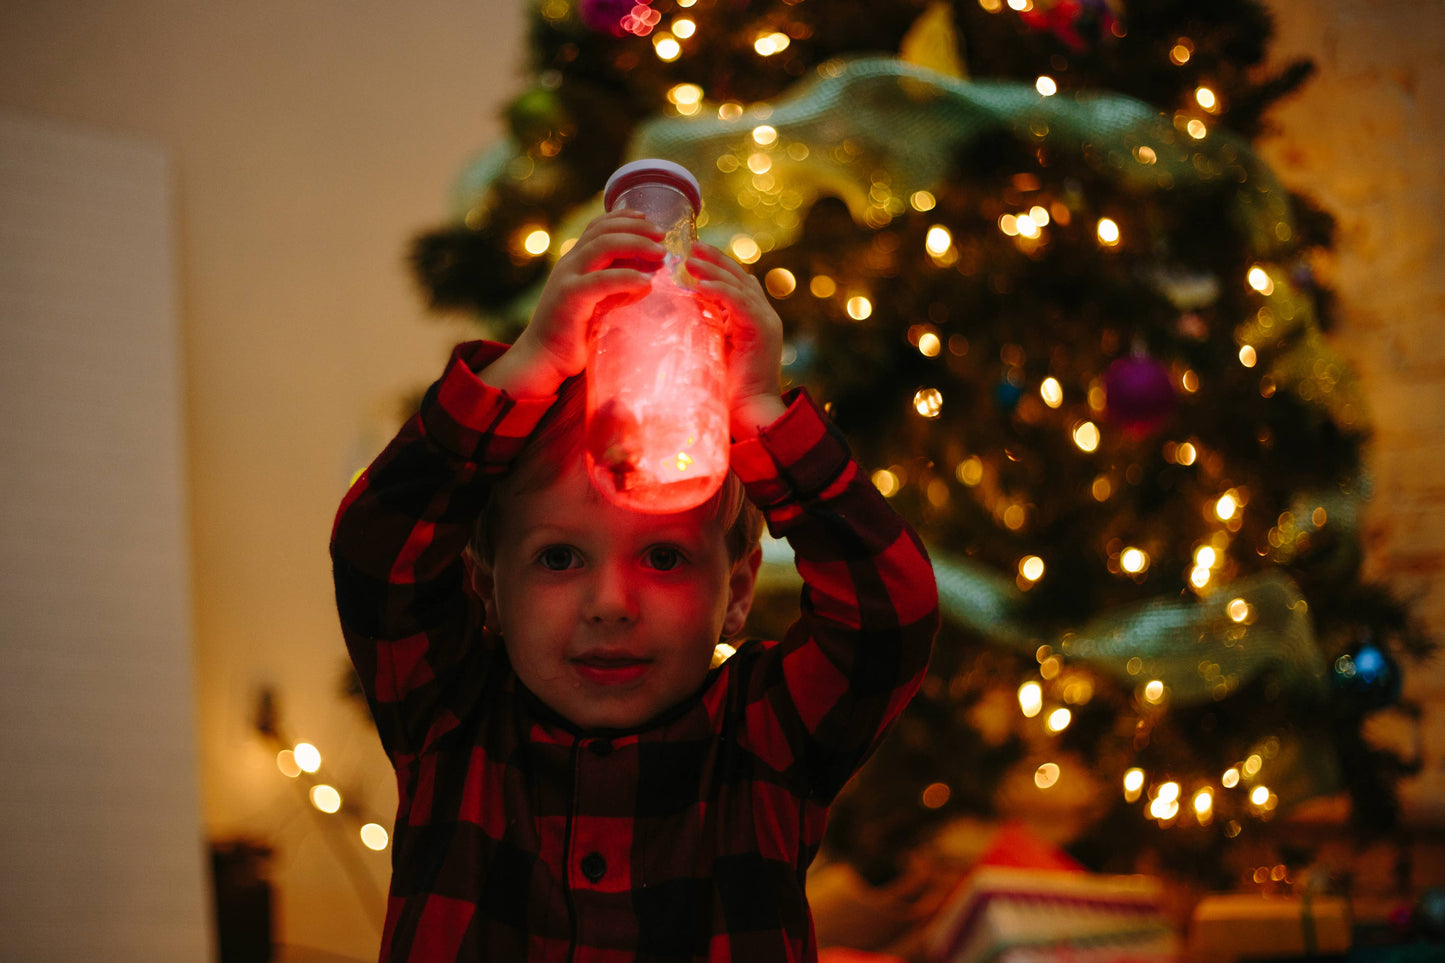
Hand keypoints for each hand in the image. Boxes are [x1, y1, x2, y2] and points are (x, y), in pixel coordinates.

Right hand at [481, 210, 662, 396]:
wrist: (543, 358)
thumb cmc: (574, 333)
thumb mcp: (599, 302)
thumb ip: (617, 286)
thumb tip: (648, 275)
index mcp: (574, 260)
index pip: (598, 226)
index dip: (624, 218)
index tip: (649, 221)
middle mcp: (569, 263)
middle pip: (603, 230)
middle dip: (637, 228)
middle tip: (663, 235)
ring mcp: (567, 278)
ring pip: (603, 246)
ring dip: (636, 244)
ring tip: (660, 253)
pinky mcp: (569, 298)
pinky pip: (602, 280)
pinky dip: (627, 277)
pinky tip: (647, 282)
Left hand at [686, 243, 787, 436]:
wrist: (747, 417)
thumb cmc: (722, 390)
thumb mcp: (708, 350)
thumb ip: (700, 329)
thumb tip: (672, 314)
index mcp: (751, 318)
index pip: (734, 281)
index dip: (713, 265)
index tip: (688, 252)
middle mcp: (763, 315)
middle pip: (738, 275)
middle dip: (713, 258)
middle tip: (688, 244)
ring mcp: (766, 321)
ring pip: (739, 283)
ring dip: (712, 268)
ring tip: (688, 258)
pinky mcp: (762, 330)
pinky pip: (739, 300)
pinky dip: (718, 288)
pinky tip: (698, 281)